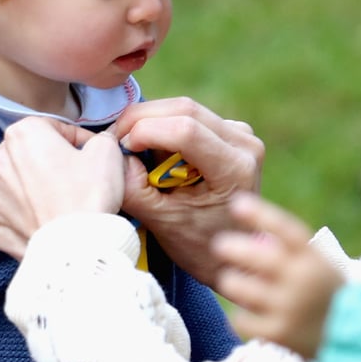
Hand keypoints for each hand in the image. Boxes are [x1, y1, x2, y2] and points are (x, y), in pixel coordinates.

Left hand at [0, 117, 125, 259]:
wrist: (75, 249)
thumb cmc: (88, 196)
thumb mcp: (107, 151)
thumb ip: (100, 138)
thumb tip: (98, 144)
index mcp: (22, 135)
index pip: (53, 128)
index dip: (77, 140)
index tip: (91, 153)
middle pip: (31, 156)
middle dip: (53, 163)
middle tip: (78, 179)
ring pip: (19, 186)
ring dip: (38, 191)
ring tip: (64, 204)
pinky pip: (13, 216)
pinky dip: (29, 218)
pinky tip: (49, 222)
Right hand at [114, 98, 264, 286]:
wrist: (235, 253)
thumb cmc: (200, 244)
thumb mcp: (163, 222)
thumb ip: (136, 190)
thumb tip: (117, 156)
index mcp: (235, 169)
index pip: (186, 131)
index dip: (146, 131)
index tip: (120, 148)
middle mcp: (245, 143)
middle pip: (184, 109)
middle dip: (142, 119)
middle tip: (115, 139)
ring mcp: (241, 134)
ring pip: (184, 108)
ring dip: (152, 122)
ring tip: (133, 148)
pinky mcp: (231, 131)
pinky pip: (190, 116)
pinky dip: (164, 125)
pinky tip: (153, 150)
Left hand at [212, 193, 343, 357]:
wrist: (357, 341)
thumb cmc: (328, 295)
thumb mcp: (321, 266)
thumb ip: (293, 250)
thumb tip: (253, 230)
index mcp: (314, 259)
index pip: (285, 229)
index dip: (260, 214)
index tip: (237, 203)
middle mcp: (301, 280)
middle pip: (256, 257)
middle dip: (233, 248)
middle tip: (219, 244)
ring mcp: (289, 307)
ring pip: (240, 287)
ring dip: (231, 282)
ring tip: (230, 281)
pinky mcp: (278, 333)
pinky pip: (242, 320)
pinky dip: (240, 317)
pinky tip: (244, 315)